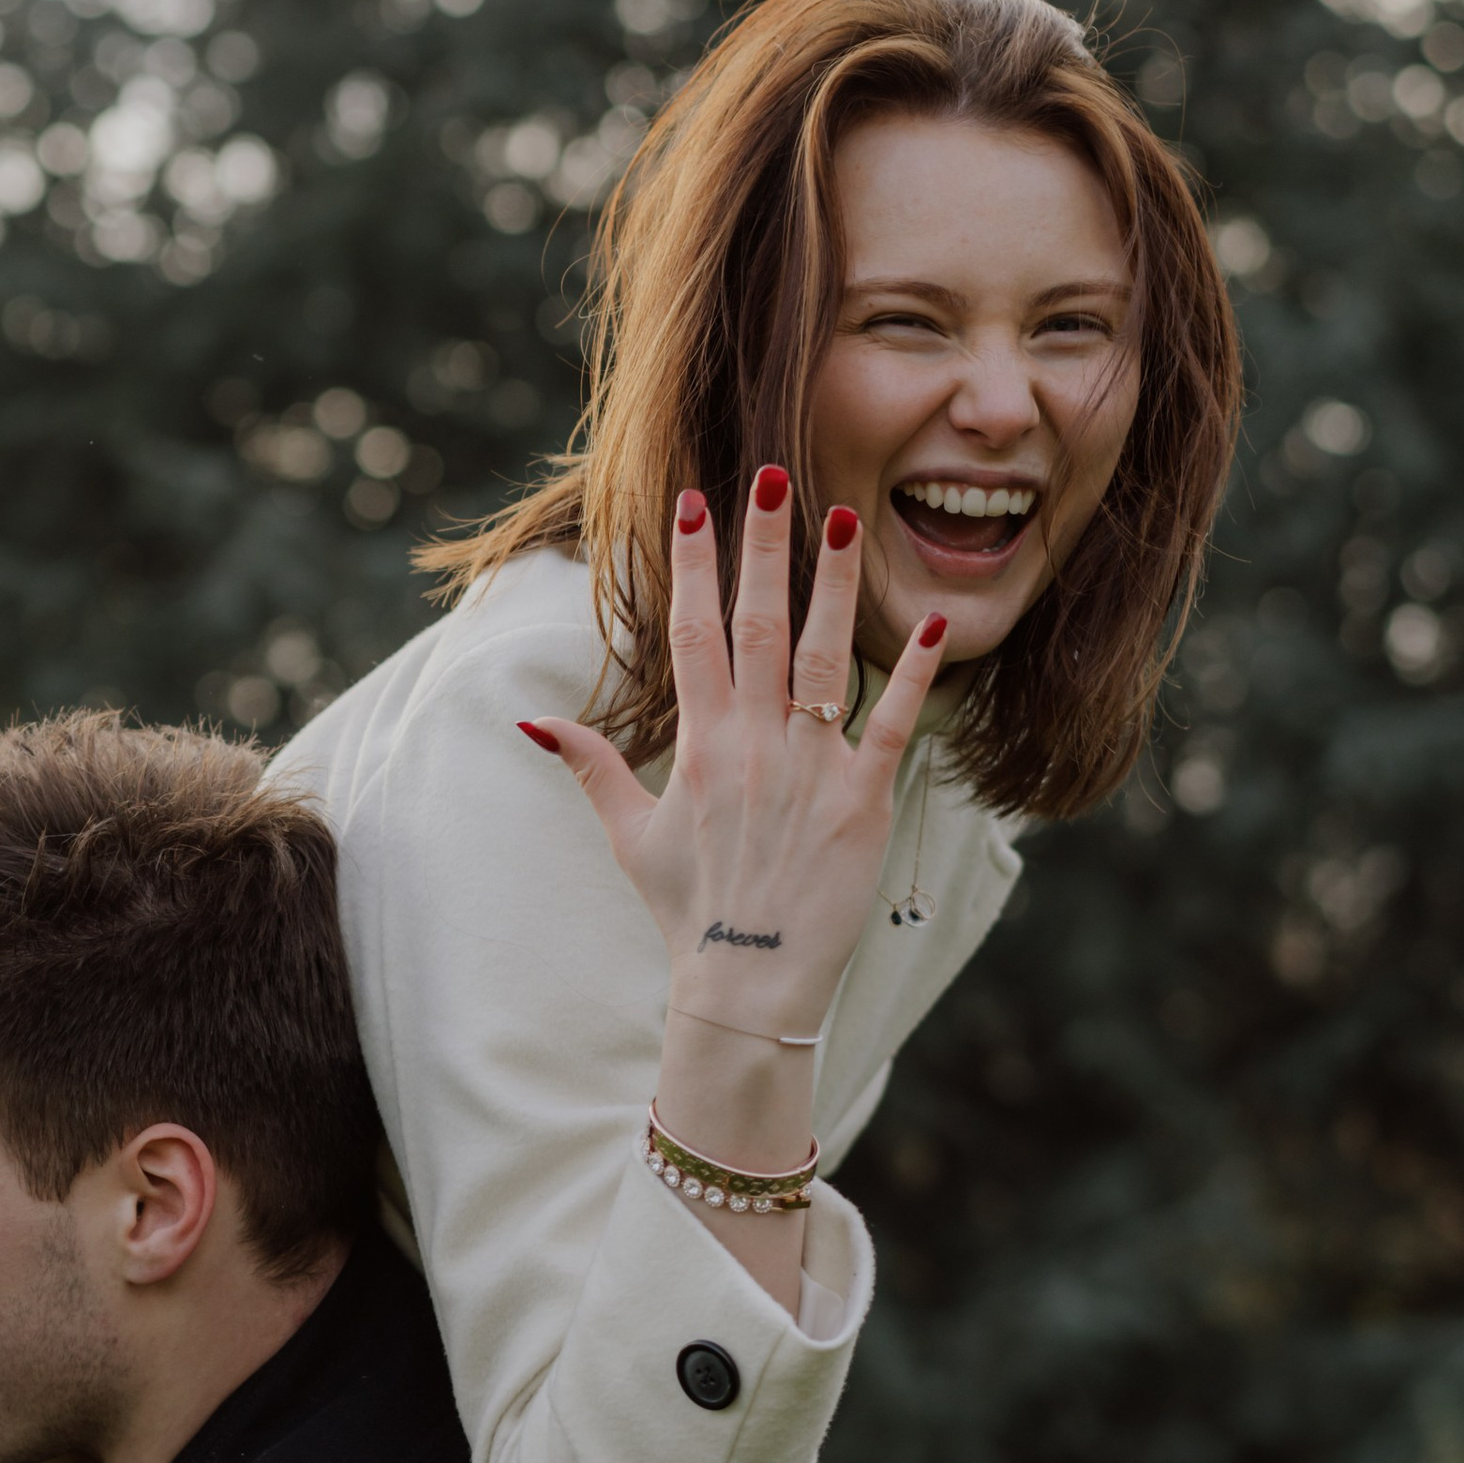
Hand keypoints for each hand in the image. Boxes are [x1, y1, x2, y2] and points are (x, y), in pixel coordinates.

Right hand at [526, 472, 947, 1042]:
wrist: (748, 985)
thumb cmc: (688, 912)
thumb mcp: (629, 835)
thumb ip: (590, 767)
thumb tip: (530, 723)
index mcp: (698, 747)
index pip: (692, 634)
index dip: (694, 565)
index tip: (695, 503)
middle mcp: (752, 746)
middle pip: (756, 626)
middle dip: (762, 548)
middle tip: (772, 477)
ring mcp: (810, 770)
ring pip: (821, 657)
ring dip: (832, 585)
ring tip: (844, 518)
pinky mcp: (864, 801)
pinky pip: (894, 724)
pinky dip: (914, 673)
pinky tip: (932, 619)